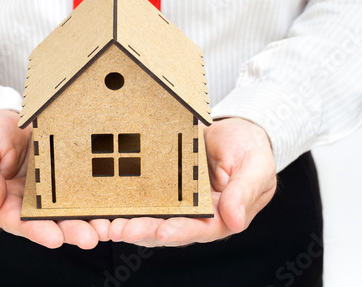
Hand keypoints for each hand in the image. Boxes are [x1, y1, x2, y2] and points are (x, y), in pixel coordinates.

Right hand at [0, 110, 99, 248]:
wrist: (4, 117)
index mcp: (4, 202)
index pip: (20, 222)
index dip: (37, 231)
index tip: (54, 238)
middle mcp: (29, 202)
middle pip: (51, 221)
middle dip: (71, 231)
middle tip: (90, 238)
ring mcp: (50, 189)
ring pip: (70, 209)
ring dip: (88, 220)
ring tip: (106, 228)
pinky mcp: (66, 175)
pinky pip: (81, 186)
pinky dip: (96, 197)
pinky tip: (111, 204)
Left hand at [105, 117, 276, 246]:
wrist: (235, 129)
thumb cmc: (250, 148)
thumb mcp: (256, 166)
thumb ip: (245, 192)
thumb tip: (235, 221)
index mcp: (220, 216)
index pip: (199, 229)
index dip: (180, 231)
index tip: (162, 231)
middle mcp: (194, 214)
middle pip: (166, 228)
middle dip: (142, 231)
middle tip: (119, 229)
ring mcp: (176, 200)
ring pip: (149, 217)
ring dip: (127, 222)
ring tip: (105, 223)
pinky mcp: (161, 185)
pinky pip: (142, 195)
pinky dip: (124, 201)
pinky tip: (104, 204)